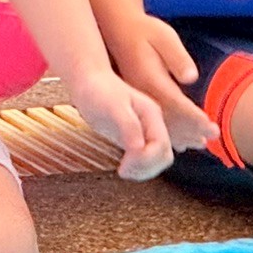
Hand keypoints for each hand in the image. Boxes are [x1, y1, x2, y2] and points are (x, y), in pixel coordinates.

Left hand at [69, 66, 176, 182]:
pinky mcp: (134, 137)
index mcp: (152, 114)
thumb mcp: (113, 108)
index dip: (146, 160)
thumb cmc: (98, 91)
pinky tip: (122, 167)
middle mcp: (153, 123)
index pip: (161, 145)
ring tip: (123, 171)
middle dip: (147, 167)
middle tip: (124, 170)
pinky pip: (145, 158)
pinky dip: (137, 168)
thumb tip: (138, 149)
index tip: (124, 166)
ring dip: (144, 170)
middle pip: (164, 155)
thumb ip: (128, 127)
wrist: (89, 81)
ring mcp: (145, 130)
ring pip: (157, 159)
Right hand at [106, 12, 219, 154]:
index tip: (211, 127)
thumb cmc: (145, 31)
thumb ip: (177, 57)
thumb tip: (191, 77)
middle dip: (193, 130)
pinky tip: (178, 140)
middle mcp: (143, 93)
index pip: (177, 104)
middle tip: (213, 137)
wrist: (117, 30)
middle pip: (170, 119)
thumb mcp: (164, 36)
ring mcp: (138, 98)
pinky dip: (168, 132)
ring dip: (182, 135)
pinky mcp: (136, 99)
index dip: (195, 117)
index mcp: (151, 79)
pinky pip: (153, 122)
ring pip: (161, 124)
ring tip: (200, 143)